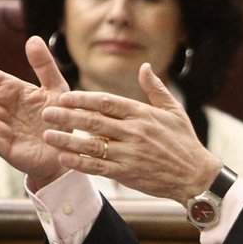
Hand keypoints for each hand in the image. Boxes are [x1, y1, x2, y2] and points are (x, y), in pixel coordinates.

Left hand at [39, 62, 222, 203]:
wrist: (196, 176)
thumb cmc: (185, 142)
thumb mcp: (174, 111)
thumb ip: (155, 89)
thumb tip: (144, 67)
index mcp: (143, 115)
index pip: (107, 102)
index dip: (83, 99)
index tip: (65, 96)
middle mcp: (134, 133)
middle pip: (94, 121)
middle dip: (67, 116)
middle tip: (47, 112)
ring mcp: (130, 154)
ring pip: (91, 145)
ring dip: (67, 140)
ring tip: (48, 135)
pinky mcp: (127, 174)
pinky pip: (98, 167)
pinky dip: (80, 162)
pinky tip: (64, 157)